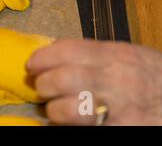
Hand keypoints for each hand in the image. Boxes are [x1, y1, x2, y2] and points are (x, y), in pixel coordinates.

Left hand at [27, 40, 161, 124]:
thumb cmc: (153, 77)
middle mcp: (117, 80)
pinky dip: (70, 128)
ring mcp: (120, 110)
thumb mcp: (129, 56)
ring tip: (56, 109)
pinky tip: (72, 125)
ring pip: (69, 109)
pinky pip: (85, 131)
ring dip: (55, 110)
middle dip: (45, 84)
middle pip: (63, 78)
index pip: (68, 50)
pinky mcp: (123, 131)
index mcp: (117, 56)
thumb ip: (96, 55)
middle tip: (42, 88)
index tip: (31, 64)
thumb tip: (55, 54)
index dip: (43, 57)